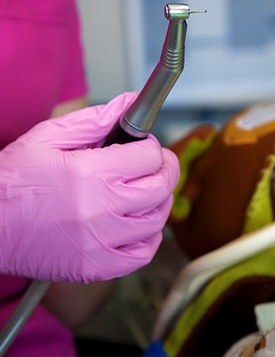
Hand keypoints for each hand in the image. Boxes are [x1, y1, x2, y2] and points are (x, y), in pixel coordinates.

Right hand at [0, 92, 178, 282]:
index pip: (149, 156)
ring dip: (158, 201)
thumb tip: (130, 102)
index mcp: (90, 173)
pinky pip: (143, 254)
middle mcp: (100, 209)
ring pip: (157, 219)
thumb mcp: (47, 137)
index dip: (150, 147)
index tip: (143, 147)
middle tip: (155, 164)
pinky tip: (136, 223)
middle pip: (160, 187)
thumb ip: (94, 119)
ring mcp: (100, 242)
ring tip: (144, 191)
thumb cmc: (12, 181)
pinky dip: (148, 237)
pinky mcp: (96, 266)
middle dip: (165, 169)